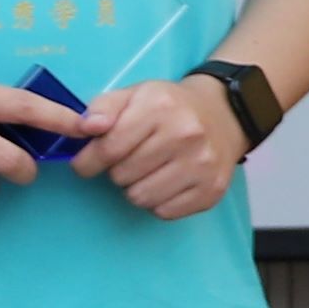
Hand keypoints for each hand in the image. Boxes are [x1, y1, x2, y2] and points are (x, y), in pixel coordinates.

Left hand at [70, 70, 252, 220]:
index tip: (85, 162)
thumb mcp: (133, 95)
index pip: (109, 148)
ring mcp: (202, 165)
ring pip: (141, 198)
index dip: (89, 160)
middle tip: (128, 159)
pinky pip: (164, 212)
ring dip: (135, 188)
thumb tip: (85, 128)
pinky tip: (165, 181)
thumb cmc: (168, 107)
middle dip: (116, 170)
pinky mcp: (211, 190)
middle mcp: (185, 135)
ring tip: (146, 170)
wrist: (223, 115)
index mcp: (160, 107)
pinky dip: (158, 201)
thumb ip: (102, 108)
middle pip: (122, 176)